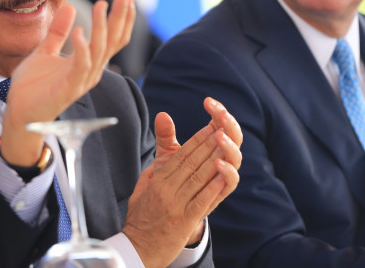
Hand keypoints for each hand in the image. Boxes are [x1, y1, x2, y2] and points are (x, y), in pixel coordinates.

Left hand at [0, 0, 135, 165]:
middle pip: (112, 41)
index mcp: (87, 62)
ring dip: (102, 27)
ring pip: (99, 50)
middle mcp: (90, 70)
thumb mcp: (45, 51)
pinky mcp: (69, 88)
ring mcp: (81, 80)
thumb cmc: (33, 86)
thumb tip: (70, 8)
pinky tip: (80, 31)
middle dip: (120, 17)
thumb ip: (58, 31)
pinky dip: (82, 48)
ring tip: (101, 4)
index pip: (112, 38)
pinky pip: (80, 66)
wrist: (19, 111)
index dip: (120, 17)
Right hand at [122, 98, 240, 265]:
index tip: (210, 126)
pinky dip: (212, 187)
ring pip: (198, 177)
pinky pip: (201, 200)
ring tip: (226, 145)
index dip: (197, 139)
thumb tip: (163, 117)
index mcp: (158, 180)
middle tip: (223, 128)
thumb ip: (161, 153)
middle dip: (209, 144)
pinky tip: (222, 174)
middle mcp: (167, 189)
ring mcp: (176, 205)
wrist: (138, 246)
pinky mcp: (184, 220)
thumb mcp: (147, 180)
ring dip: (214, 159)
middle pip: (191, 162)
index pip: (181, 155)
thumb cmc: (144, 212)